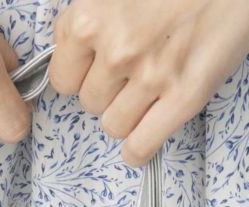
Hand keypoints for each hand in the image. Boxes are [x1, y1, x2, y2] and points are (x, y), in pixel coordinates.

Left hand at [49, 0, 248, 165]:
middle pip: (90, 102)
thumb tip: (79, 43)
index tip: (96, 69)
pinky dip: (138, 150)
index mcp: (91, 17)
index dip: (81, 74)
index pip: (63, 76)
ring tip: (144, 97)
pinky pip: (142, 145)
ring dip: (126, 117)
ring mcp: (151, 76)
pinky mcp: (185, 96)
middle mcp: (117, 49)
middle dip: (107, 92)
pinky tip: (142, 141)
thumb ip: (94, 13)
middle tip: (130, 75)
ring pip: (113, 126)